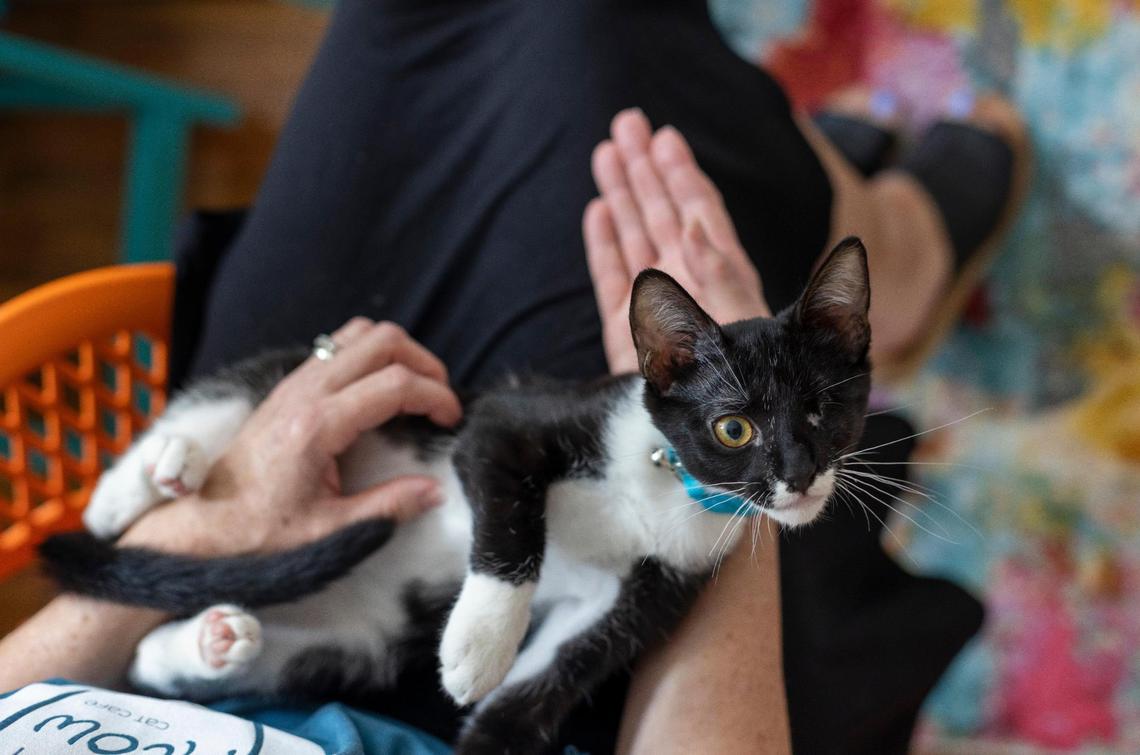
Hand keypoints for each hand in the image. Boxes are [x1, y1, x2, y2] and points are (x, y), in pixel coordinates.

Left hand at [121, 318, 461, 556]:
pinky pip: (339, 345)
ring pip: (360, 333)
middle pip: (382, 340)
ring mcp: (294, 382)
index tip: (452, 420)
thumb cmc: (259, 532)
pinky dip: (372, 356)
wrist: (202, 525)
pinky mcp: (289, 386)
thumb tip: (435, 491)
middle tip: (440, 400)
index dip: (436, 396)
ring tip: (416, 389)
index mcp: (317, 426)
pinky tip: (381, 392)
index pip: (394, 384)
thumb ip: (387, 508)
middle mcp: (305, 391)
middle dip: (424, 363)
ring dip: (398, 352)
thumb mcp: (329, 532)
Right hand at [585, 109, 770, 373]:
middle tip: (627, 123)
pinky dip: (604, 244)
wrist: (712, 425)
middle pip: (661, 213)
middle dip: (644, 169)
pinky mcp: (626, 329)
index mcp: (720, 275)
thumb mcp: (737, 322)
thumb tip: (691, 226)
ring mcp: (653, 302)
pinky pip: (612, 277)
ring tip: (606, 152)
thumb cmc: (739, 376)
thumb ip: (719, 274)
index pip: (698, 212)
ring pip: (634, 236)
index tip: (666, 137)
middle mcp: (685, 280)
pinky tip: (598, 210)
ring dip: (621, 194)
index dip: (683, 174)